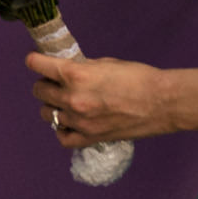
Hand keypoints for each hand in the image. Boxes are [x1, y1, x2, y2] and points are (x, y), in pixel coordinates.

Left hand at [28, 51, 177, 146]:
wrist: (162, 103)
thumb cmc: (138, 77)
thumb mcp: (105, 63)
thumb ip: (81, 67)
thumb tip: (65, 69)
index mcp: (75, 74)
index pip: (37, 65)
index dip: (35, 60)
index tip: (36, 60)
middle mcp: (72, 98)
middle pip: (39, 90)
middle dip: (45, 83)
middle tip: (55, 82)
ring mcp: (79, 121)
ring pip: (47, 113)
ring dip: (52, 105)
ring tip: (65, 102)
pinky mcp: (89, 138)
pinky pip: (62, 137)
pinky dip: (62, 129)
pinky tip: (70, 122)